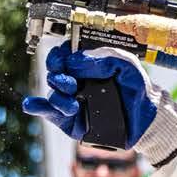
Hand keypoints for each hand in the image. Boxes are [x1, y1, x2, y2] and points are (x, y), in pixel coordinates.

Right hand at [23, 43, 158, 144]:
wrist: (145, 118)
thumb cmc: (135, 87)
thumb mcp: (125, 64)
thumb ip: (102, 57)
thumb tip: (74, 61)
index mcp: (86, 64)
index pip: (63, 55)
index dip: (59, 55)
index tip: (63, 59)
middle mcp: (76, 81)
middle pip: (54, 73)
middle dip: (58, 76)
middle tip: (71, 84)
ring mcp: (71, 100)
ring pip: (53, 95)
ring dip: (58, 98)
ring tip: (73, 105)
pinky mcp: (70, 121)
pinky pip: (49, 113)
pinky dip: (38, 108)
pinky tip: (31, 105)